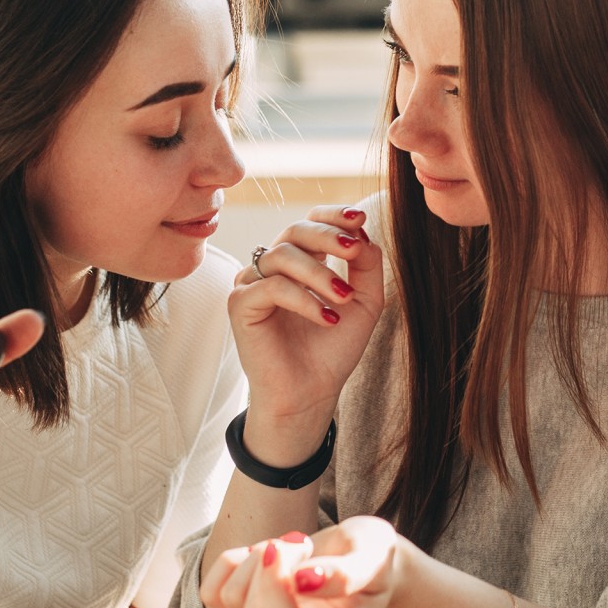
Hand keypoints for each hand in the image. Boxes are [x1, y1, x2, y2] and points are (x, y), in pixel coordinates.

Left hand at [199, 515, 405, 607]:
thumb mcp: (374, 554)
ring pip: (231, 599)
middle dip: (271, 562)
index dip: (276, 586)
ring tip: (288, 547)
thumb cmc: (372, 555)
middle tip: (301, 541)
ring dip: (254, 558)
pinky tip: (260, 554)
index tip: (293, 544)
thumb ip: (346, 573)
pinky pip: (211, 593)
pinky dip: (229, 563)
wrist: (359, 557)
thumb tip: (304, 581)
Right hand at [231, 205, 383, 462]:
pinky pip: (271, 286)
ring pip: (282, 254)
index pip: (310, 223)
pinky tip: (327, 319)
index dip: (332, 216)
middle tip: (354, 250)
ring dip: (319, 272)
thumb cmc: (333, 348)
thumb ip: (367, 265)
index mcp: (299, 262)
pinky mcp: (240, 304)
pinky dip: (303, 299)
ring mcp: (253, 283)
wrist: (312, 392)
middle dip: (328, 236)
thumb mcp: (364, 301)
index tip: (359, 219)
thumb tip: (360, 232)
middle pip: (295, 231)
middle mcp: (272, 268)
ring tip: (344, 297)